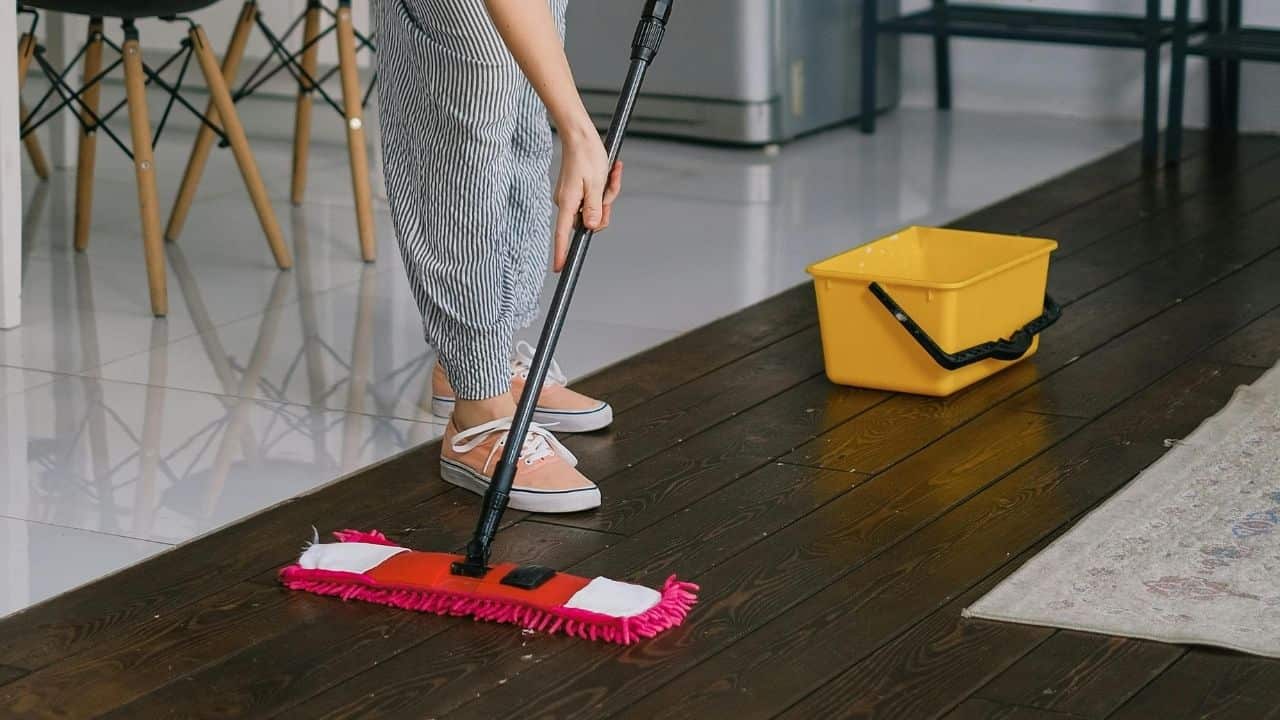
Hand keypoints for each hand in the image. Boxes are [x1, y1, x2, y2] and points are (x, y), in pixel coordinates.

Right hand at [552, 130, 623, 271]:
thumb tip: (591, 228)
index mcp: (569, 203)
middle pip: (590, 220)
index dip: (562, 252)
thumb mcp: (596, 184)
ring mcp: (572, 198)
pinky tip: (612, 171)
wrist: (580, 135)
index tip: (560, 268)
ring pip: (596, 208)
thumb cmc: (588, 156)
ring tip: (611, 173)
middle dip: (605, 206)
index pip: (564, 233)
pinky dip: (605, 188)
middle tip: (610, 186)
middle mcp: (568, 203)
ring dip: (608, 194)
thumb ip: (594, 208)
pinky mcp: (577, 191)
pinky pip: (594, 198)